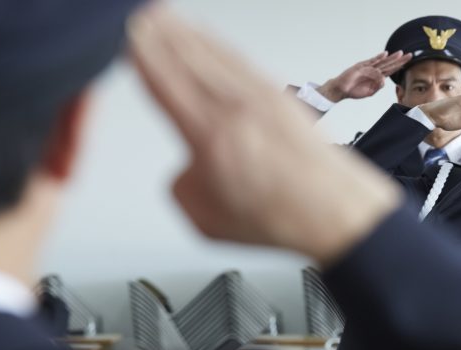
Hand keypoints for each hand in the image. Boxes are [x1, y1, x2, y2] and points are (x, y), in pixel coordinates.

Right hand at [129, 6, 401, 265]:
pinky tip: (209, 38)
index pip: (165, 79)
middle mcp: (236, 106)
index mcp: (210, 132)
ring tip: (164, 15)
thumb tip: (188, 169)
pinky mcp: (281, 98)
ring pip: (214, 53)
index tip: (127, 33)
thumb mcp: (205, 218)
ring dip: (186, 32)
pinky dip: (218, 45)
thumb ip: (183, 188)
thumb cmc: (280, 216)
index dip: (142, 52)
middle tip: (139, 14)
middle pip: (187, 57)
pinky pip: (241, 61)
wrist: (334, 211)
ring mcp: (261, 97)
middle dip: (160, 32)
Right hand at [316, 50, 411, 102]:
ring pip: (382, 62)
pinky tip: (385, 54)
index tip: (408, 62)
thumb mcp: (369, 92)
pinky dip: (377, 58)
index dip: (399, 66)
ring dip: (392, 58)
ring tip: (401, 53)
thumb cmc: (354, 90)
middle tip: (410, 55)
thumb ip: (377, 87)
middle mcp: (374, 70)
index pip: (391, 70)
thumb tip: (384, 80)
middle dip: (400, 60)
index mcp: (377, 77)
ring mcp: (368, 67)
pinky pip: (370, 62)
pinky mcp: (360, 67)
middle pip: (389, 64)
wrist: (342, 89)